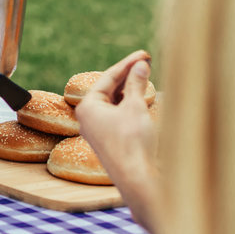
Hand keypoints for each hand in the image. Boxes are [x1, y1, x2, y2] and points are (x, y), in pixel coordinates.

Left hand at [75, 50, 162, 233]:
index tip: (144, 54)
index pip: (108, 77)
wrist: (136, 179)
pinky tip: (141, 100)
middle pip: (109, 89)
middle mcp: (87, 118)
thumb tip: (141, 65)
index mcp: (87, 106)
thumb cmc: (132, 142)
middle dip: (128, 76)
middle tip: (146, 63)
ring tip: (146, 78)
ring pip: (113, 103)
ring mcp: (97, 130)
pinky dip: (129, 106)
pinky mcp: (108, 141)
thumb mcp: (135, 107)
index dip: (128, 64)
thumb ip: (137, 83)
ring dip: (130, 90)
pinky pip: (117, 116)